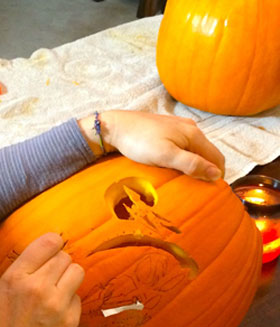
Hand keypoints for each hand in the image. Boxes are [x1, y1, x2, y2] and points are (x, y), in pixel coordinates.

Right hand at [0, 233, 83, 326]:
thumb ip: (22, 270)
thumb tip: (47, 251)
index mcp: (16, 277)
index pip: (48, 242)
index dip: (53, 243)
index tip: (53, 247)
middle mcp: (38, 287)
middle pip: (65, 257)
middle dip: (58, 264)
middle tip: (50, 277)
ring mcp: (57, 305)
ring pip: (77, 271)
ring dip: (68, 277)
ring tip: (57, 290)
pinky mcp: (70, 321)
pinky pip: (78, 297)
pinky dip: (69, 301)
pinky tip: (55, 312)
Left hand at [78, 110, 224, 180]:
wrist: (116, 126)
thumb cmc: (139, 142)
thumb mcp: (166, 155)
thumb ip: (191, 164)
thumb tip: (216, 174)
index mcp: (194, 134)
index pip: (217, 158)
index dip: (216, 176)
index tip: (210, 193)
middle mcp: (190, 128)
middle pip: (207, 154)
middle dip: (207, 171)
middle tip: (198, 191)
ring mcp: (178, 128)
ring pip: (195, 151)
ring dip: (195, 166)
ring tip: (186, 182)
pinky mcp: (166, 131)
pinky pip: (183, 148)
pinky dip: (184, 160)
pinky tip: (174, 169)